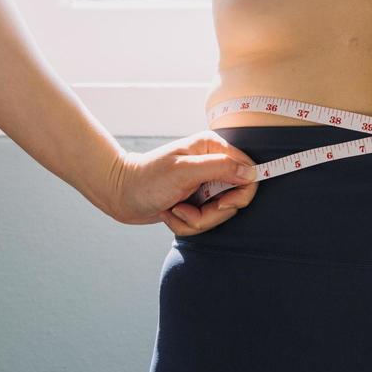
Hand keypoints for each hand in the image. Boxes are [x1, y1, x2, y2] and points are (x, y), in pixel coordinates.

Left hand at [113, 131, 259, 235]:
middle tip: (187, 209)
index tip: (220, 204)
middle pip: (235, 198)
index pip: (248, 172)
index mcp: (213, 148)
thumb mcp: (184, 171)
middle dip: (210, 213)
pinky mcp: (197, 201)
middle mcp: (213, 165)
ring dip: (194, 220)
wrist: (120, 195)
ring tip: (174, 209)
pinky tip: (170, 212)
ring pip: (219, 214)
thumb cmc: (147, 179)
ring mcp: (205, 185)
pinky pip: (204, 221)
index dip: (240, 193)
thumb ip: (220, 168)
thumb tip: (251, 172)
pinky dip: (185, 223)